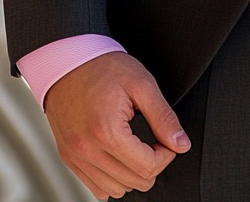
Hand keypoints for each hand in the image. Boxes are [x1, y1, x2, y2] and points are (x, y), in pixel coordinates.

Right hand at [44, 51, 189, 198]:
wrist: (68, 62)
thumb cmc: (103, 68)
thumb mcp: (141, 84)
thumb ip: (163, 117)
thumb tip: (180, 144)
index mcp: (106, 131)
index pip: (148, 167)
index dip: (166, 155)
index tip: (165, 140)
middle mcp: (87, 150)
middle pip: (134, 182)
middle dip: (151, 164)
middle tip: (152, 141)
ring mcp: (75, 156)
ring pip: (115, 190)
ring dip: (131, 174)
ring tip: (134, 147)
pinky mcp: (68, 158)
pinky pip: (96, 187)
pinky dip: (112, 178)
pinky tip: (118, 156)